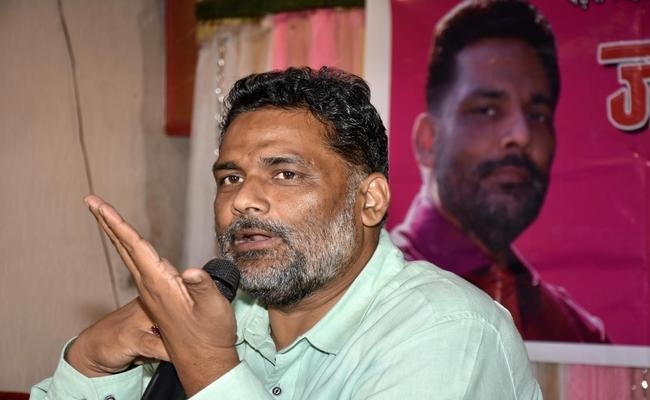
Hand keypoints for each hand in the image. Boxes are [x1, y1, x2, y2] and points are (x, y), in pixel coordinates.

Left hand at [83, 195, 239, 395]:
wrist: (204, 361)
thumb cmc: (210, 335)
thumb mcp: (213, 310)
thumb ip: (202, 289)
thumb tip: (191, 272)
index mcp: (160, 283)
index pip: (135, 246)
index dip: (118, 224)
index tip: (99, 206)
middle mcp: (150, 285)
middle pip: (124, 247)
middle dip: (107, 222)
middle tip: (92, 202)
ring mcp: (152, 291)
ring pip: (128, 254)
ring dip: (116, 232)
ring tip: (105, 215)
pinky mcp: (158, 295)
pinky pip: (137, 263)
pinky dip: (129, 247)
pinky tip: (131, 244)